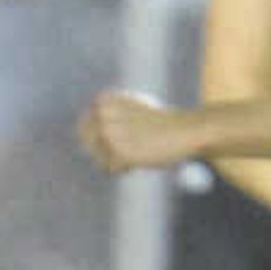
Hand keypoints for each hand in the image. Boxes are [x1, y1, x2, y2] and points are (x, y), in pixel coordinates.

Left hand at [80, 89, 201, 173]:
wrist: (186, 130)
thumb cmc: (161, 123)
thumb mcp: (132, 110)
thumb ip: (109, 118)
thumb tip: (84, 137)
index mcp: (103, 101)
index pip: (84, 128)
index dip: (101, 138)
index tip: (123, 138)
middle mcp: (102, 114)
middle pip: (88, 144)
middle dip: (103, 151)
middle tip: (127, 150)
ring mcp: (109, 133)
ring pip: (99, 159)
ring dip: (117, 160)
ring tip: (137, 153)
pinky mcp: (119, 152)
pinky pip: (111, 169)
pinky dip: (125, 168)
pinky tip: (139, 160)